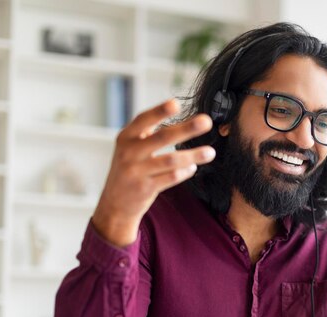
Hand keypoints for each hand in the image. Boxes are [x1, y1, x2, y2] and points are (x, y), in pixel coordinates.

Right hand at [92, 99, 214, 246]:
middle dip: (186, 129)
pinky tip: (193, 167)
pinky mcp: (145, 188)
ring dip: (193, 155)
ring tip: (211, 152)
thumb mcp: (129, 147)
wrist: (115, 204)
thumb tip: (172, 107)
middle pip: (162, 137)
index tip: (176, 103)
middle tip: (206, 121)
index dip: (159, 111)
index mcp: (126, 137)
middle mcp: (129, 152)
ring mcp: (136, 171)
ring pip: (171, 160)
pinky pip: (171, 178)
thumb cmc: (129, 169)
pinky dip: (185, 172)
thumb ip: (146, 131)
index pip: (143, 120)